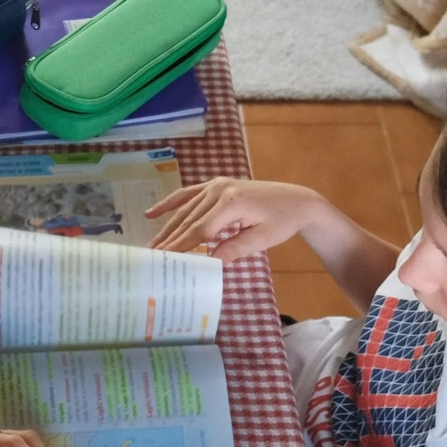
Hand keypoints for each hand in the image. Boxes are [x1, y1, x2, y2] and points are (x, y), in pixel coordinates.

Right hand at [147, 178, 322, 261]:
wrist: (296, 200)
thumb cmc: (282, 221)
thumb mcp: (263, 239)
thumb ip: (235, 248)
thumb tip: (209, 262)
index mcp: (232, 203)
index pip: (200, 230)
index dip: (181, 247)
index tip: (165, 261)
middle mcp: (219, 190)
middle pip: (188, 220)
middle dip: (169, 240)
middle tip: (150, 258)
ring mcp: (215, 185)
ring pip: (184, 209)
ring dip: (166, 227)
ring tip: (151, 245)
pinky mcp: (215, 184)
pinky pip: (187, 194)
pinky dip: (170, 203)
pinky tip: (152, 213)